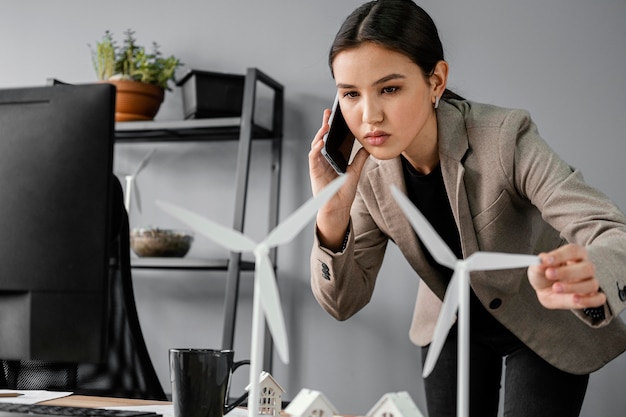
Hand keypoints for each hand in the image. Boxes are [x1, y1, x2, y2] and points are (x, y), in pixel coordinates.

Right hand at [308, 108, 368, 249]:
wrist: (338, 207)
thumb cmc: (343, 192)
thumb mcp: (355, 171)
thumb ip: (359, 158)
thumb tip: (367, 146)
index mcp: (331, 158)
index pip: (331, 139)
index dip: (332, 127)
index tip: (336, 116)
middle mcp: (323, 160)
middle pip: (322, 138)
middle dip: (324, 125)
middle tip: (328, 113)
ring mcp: (318, 164)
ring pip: (316, 145)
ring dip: (320, 134)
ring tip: (326, 124)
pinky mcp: (314, 171)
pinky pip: (313, 156)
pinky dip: (316, 148)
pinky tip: (321, 141)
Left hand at [527, 244, 605, 309]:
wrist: (546, 291)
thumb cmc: (544, 276)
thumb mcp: (537, 269)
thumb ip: (539, 265)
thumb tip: (541, 261)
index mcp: (574, 255)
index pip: (573, 250)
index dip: (560, 255)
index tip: (546, 260)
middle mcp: (586, 267)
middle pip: (586, 267)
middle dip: (567, 272)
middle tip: (549, 274)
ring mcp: (590, 282)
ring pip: (592, 284)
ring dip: (573, 287)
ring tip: (556, 288)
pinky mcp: (593, 297)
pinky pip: (599, 299)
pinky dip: (588, 300)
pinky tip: (574, 299)